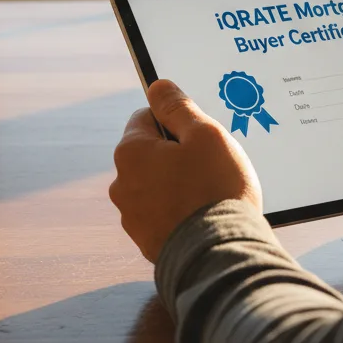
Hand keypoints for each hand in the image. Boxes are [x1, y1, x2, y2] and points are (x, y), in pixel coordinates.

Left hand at [109, 79, 262, 262]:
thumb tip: (157, 86)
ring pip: (157, 184)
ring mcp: (132, 216)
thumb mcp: (204, 134)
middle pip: (151, 152)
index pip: (147, 117)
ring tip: (210, 192)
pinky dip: (180, 210)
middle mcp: (122, 183)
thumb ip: (177, 107)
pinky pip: (163, 213)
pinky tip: (204, 214)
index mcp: (131, 151)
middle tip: (210, 163)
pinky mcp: (147, 241)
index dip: (176, 120)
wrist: (219, 256)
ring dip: (178, 183)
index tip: (200, 133)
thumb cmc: (215, 188)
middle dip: (177, 153)